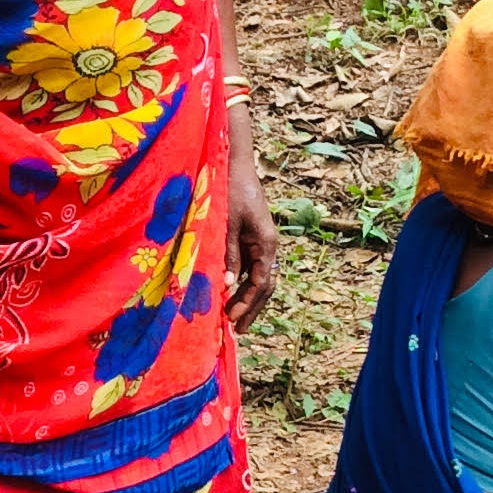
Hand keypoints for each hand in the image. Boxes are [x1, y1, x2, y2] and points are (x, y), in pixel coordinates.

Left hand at [223, 128, 279, 329]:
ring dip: (245, 298)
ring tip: (232, 317)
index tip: (232, 320)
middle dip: (250, 308)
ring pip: (256, 278)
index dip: (247, 304)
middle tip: (236, 329)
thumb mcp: (227, 224)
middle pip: (263, 286)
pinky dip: (239, 283)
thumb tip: (226, 286)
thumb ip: (228, 254)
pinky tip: (227, 294)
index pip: (261, 283)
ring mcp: (259, 243)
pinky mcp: (249, 238)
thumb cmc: (230, 189)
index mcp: (266, 244)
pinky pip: (247, 267)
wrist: (234, 163)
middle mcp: (267, 246)